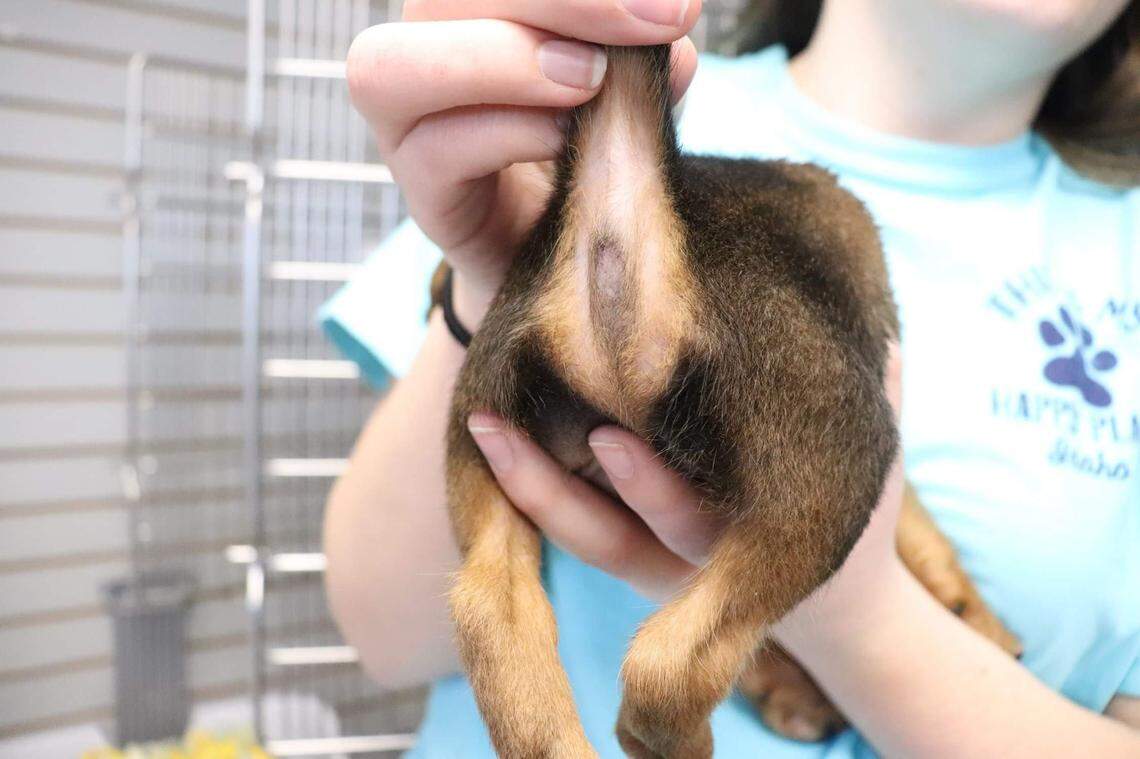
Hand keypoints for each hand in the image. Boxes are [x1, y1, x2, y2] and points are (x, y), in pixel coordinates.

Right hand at [346, 1, 700, 324]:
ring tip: (594, 83)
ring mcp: (407, 130)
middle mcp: (423, 53)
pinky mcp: (424, 197)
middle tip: (652, 25)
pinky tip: (567, 140)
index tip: (675, 4)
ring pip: (388, 67)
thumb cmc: (594, 157)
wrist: (575, 258)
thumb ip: (639, 58)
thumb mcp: (627, 94)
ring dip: (506, 61)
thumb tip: (669, 34)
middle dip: (556, 1)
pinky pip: (434, 152)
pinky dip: (508, 133)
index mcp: (472, 14)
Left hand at [467, 345, 903, 618]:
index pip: (690, 518)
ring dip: (528, 484)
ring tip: (480, 426)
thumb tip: (867, 313)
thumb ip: (876, 383)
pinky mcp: (634, 553)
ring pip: (582, 536)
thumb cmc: (858, 503)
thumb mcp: (873, 444)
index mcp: (754, 534)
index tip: (604, 441)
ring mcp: (659, 563)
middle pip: (614, 533)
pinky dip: (537, 494)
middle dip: (556, 487)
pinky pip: (577, 533)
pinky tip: (496, 438)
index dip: (646, 486)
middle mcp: (694, 558)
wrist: (838, 602)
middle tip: (499, 429)